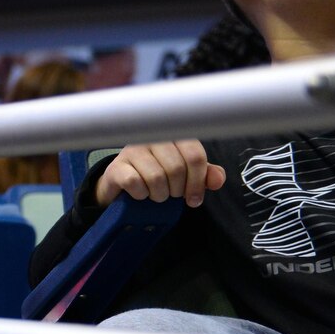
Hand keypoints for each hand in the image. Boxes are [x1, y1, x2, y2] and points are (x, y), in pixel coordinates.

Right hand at [95, 140, 226, 207]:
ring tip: (156, 194)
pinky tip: (140, 193)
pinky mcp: (117, 166)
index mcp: (174, 135)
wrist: (122, 183)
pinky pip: (135, 183)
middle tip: (171, 194)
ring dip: (159, 194)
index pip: (194, 155)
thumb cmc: (156, 174)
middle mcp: (153, 137)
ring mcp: (132, 150)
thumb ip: (205, 174)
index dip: (197, 181)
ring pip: (156, 177)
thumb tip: (217, 180)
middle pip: (177, 168)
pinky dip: (141, 194)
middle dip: (177, 190)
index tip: (194, 198)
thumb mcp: (186, 174)